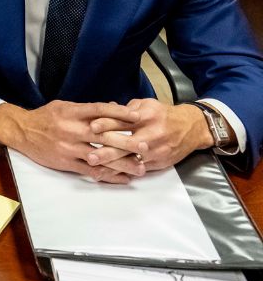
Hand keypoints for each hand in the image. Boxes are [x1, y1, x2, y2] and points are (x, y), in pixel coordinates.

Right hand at [0, 101, 149, 182]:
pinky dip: (108, 175)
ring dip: (122, 163)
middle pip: (104, 136)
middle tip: (147, 146)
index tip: (138, 116)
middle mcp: (72, 129)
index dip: (120, 113)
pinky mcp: (66, 162)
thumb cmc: (45, 117)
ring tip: (140, 168)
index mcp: (72, 112)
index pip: (100, 110)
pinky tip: (122, 178)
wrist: (21, 131)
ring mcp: (70, 147)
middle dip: (127, 142)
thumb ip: (88, 109)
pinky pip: (91, 171)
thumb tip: (113, 106)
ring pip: (100, 156)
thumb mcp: (64, 106)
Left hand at [88, 100, 215, 171]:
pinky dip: (125, 172)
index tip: (92, 127)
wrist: (192, 127)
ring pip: (132, 159)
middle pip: (126, 143)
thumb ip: (125, 109)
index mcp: (147, 116)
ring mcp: (157, 150)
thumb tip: (105, 110)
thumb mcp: (147, 105)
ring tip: (96, 168)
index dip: (107, 124)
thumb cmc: (163, 115)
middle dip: (107, 150)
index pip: (123, 120)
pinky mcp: (160, 162)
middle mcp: (152, 134)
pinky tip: (111, 174)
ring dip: (113, 165)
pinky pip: (140, 168)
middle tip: (90, 155)